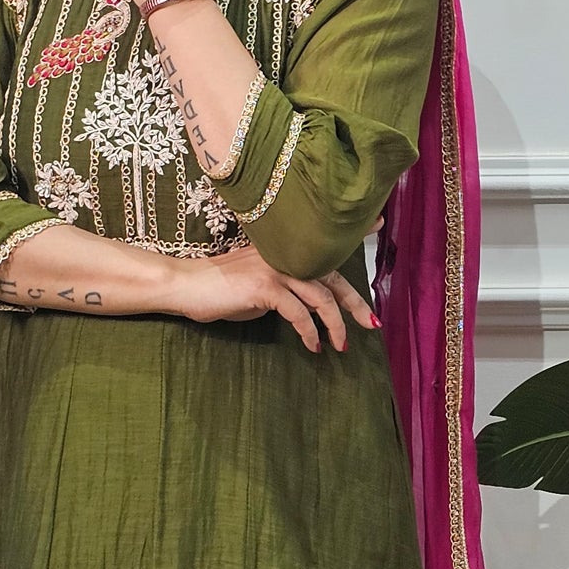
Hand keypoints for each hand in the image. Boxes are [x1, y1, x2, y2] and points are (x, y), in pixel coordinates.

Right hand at [167, 245, 378, 353]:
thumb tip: (307, 307)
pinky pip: (299, 313)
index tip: (380, 222)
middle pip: (332, 276)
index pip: (324, 247)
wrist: (187, 285)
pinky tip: (312, 346)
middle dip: (356, 302)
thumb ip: (287, 289)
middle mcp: (284, 255)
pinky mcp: (265, 288)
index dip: (353, 238)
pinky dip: (309, 332)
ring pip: (321, 297)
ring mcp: (275, 269)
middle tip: (372, 323)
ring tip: (341, 346)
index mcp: (284, 251)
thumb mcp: (261, 286)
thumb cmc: (220, 288)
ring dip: (335, 325)